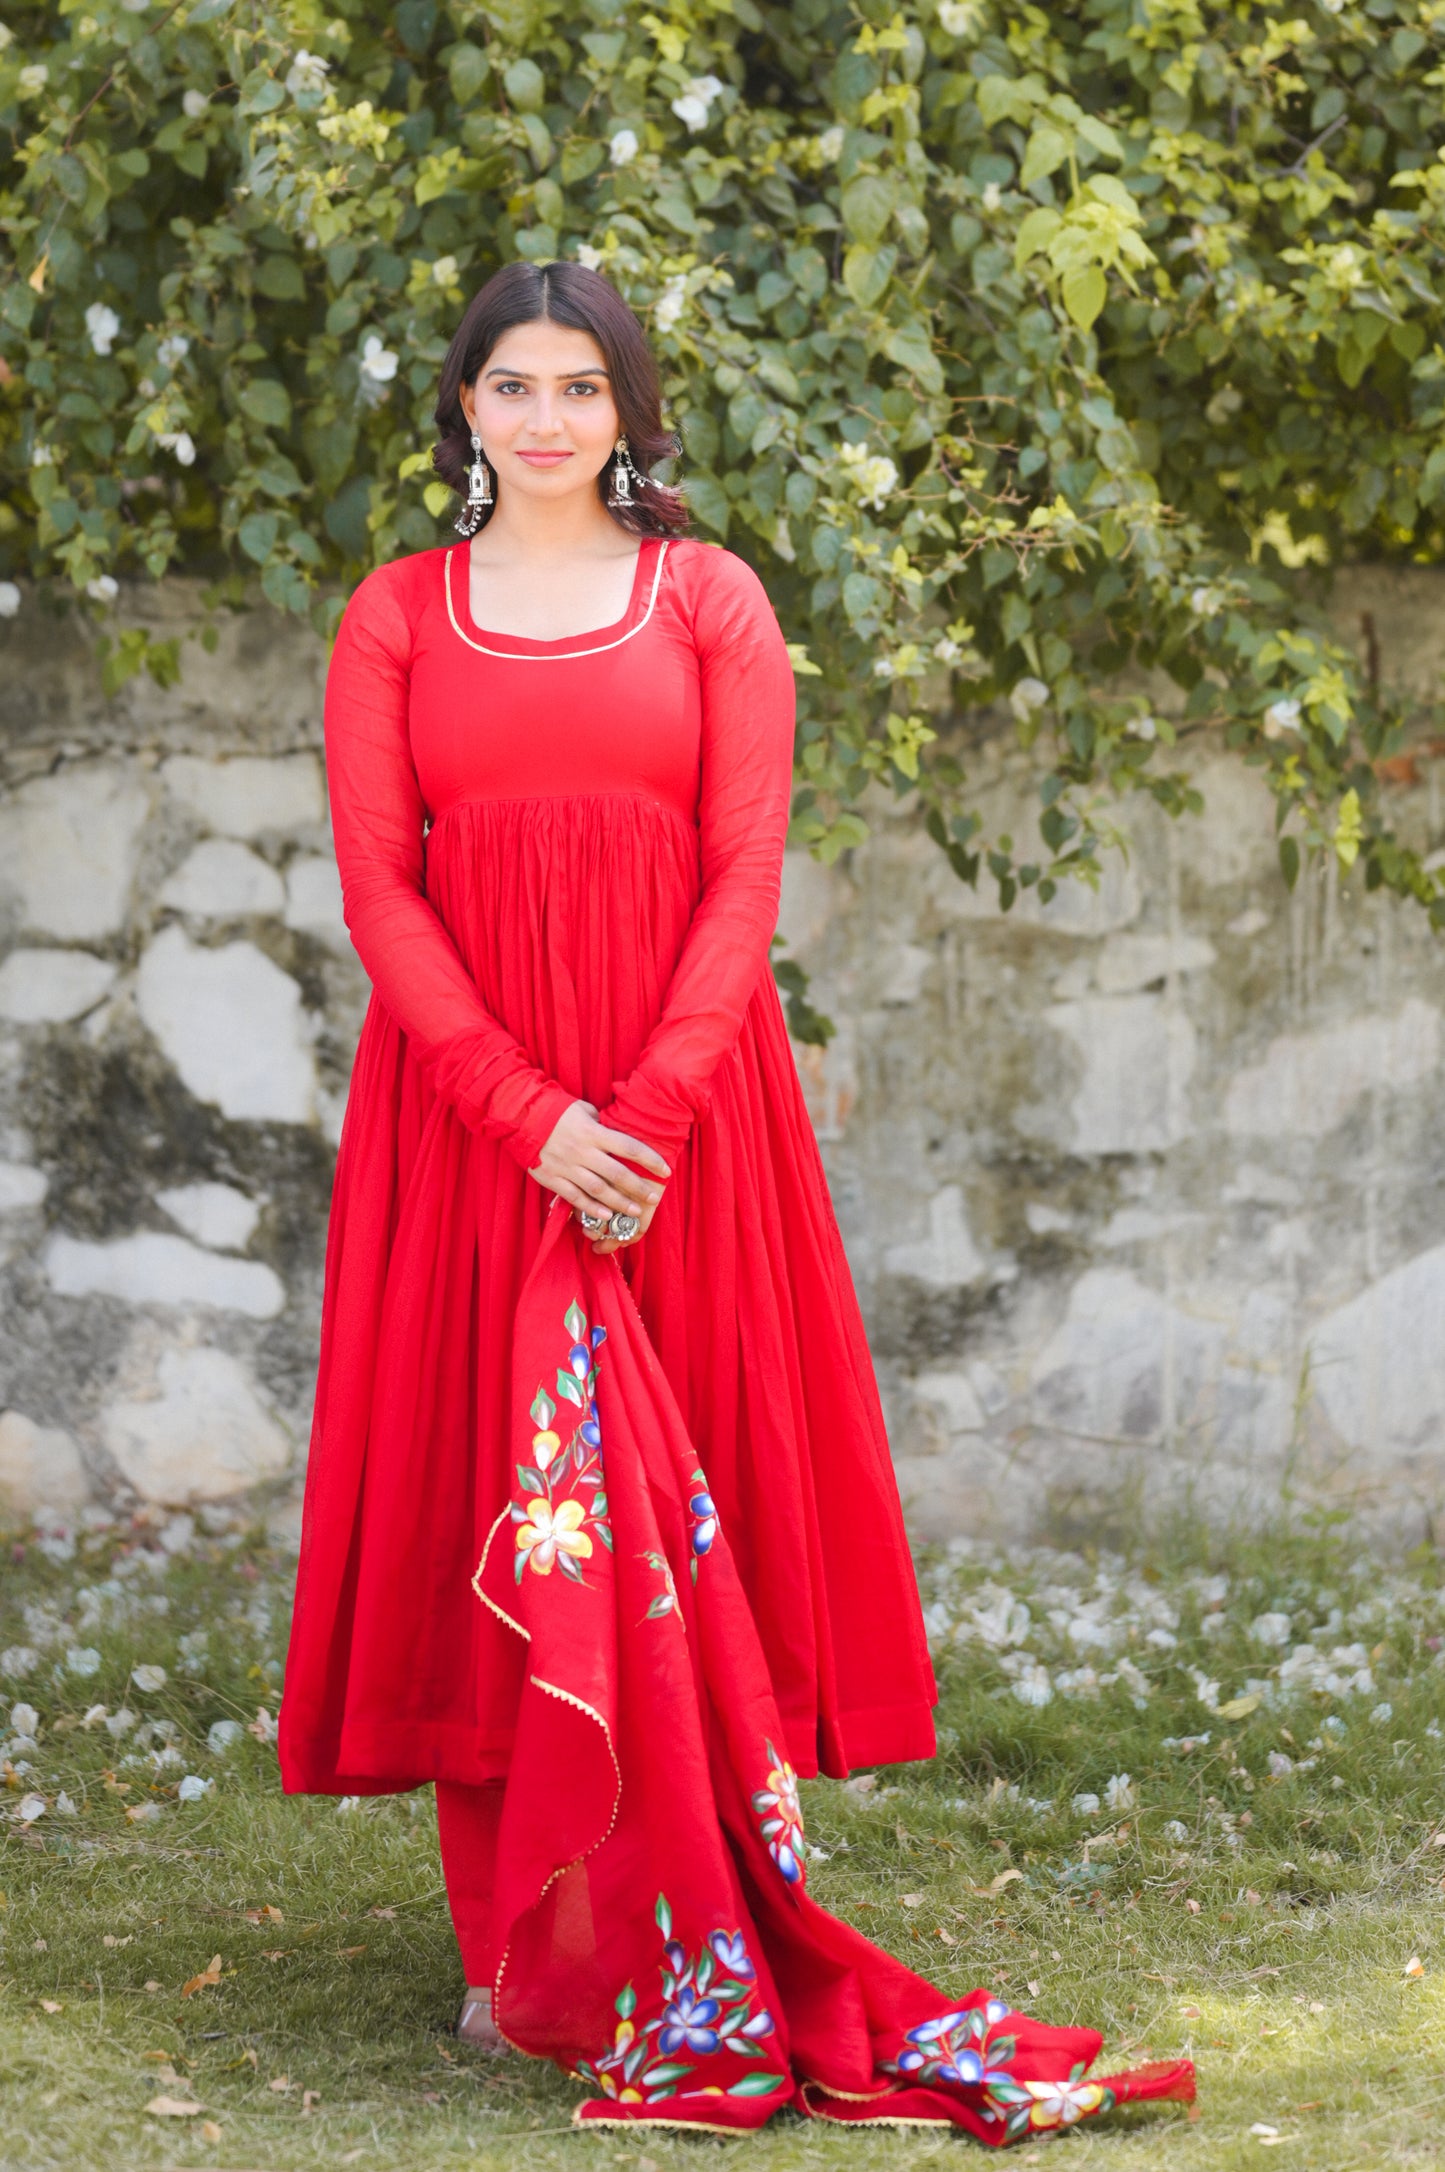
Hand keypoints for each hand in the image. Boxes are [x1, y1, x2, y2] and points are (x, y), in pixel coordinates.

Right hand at [530, 1099, 669, 1250]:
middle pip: (617, 1173)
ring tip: (635, 1211)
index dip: (650, 1159)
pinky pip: (574, 1196)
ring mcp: (567, 1166)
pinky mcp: (552, 1178)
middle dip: (638, 1187)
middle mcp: (582, 1151)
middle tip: (655, 1197)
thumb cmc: (557, 1110)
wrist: (522, 1116)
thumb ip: (602, 1124)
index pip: (629, 1147)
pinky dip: (590, 1208)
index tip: (665, 1170)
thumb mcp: (584, 1110)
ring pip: (598, 1189)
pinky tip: (605, 1215)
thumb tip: (617, 1133)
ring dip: (619, 1202)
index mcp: (593, 1132)